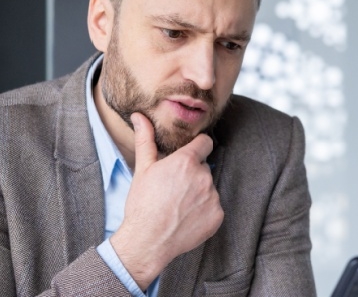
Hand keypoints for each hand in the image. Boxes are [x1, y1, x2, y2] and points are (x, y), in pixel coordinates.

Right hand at [110, 113, 223, 289]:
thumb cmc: (142, 204)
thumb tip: (139, 117)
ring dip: (198, 193)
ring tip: (177, 206)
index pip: (205, 143)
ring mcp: (213, 197)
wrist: (147, 241)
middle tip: (173, 189)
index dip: (197, 147)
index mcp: (186, 161)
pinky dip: (203, 211)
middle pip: (203, 168)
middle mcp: (203, 177)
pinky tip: (186, 218)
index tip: (189, 156)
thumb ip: (145, 140)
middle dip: (192, 175)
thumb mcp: (143, 169)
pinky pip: (213, 207)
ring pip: (208, 188)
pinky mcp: (217, 216)